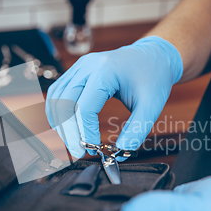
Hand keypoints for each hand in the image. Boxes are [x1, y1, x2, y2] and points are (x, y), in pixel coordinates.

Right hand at [45, 36, 182, 158]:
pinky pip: (58, 93)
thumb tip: (121, 154)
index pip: (84, 108)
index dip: (85, 133)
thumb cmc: (154, 79)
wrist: (153, 56)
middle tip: (80, 153)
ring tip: (73, 143)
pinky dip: (58, 112)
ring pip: (56, 99)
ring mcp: (79, 67)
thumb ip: (136, 131)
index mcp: (105, 71)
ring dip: (60, 124)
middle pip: (64, 104)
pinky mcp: (76, 71)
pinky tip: (66, 127)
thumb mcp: (151, 106)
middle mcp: (87, 66)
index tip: (93, 151)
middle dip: (69, 132)